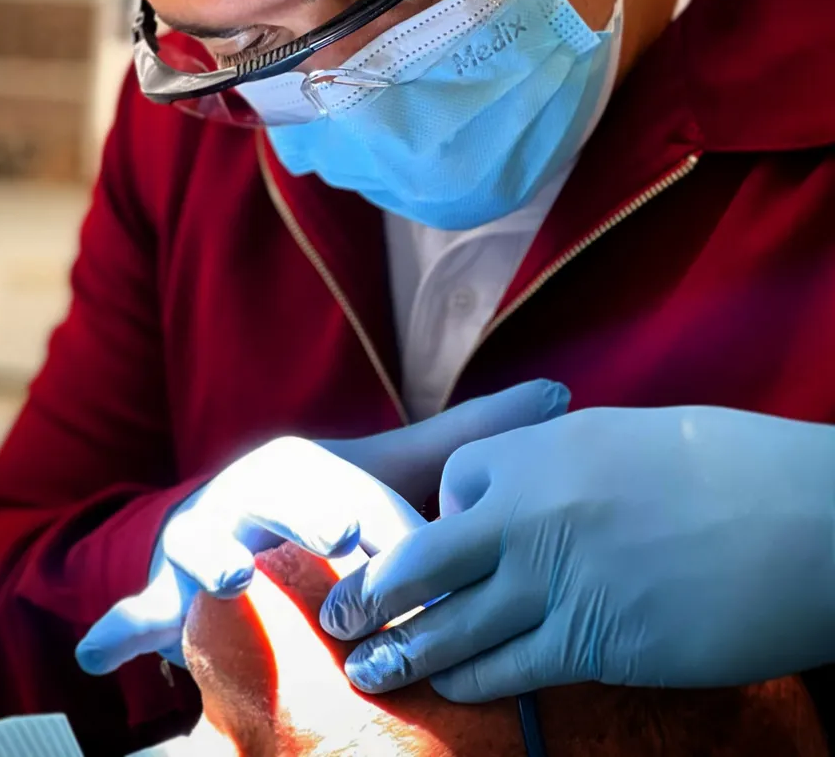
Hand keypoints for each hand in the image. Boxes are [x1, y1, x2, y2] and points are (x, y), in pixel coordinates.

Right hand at [75, 379, 568, 673]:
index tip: (397, 541)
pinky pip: (138, 606)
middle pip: (276, 503)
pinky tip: (101, 654)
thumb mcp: (392, 472)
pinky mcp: (164, 586)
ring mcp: (201, 538)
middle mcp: (247, 491)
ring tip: (234, 578)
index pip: (347, 492)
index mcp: (304, 464)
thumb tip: (563, 395)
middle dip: (306, 519)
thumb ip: (472, 438)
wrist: (242, 528)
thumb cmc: (327, 506)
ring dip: (213, 559)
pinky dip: (119, 628)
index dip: (376, 520)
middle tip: (342, 540)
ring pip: (203, 546)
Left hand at [321, 405, 834, 698]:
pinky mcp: (593, 644)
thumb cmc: (722, 466)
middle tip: (342, 619)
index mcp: (538, 452)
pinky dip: (471, 682)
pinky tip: (448, 692)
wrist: (797, 520)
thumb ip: (562, 462)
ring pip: (455, 625)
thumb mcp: (625, 438)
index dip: (440, 515)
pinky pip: (510, 670)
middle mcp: (530, 513)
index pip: (453, 485)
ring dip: (407, 652)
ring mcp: (556, 582)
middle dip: (377, 592)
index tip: (438, 538)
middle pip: (426, 560)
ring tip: (369, 669)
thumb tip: (533, 487)